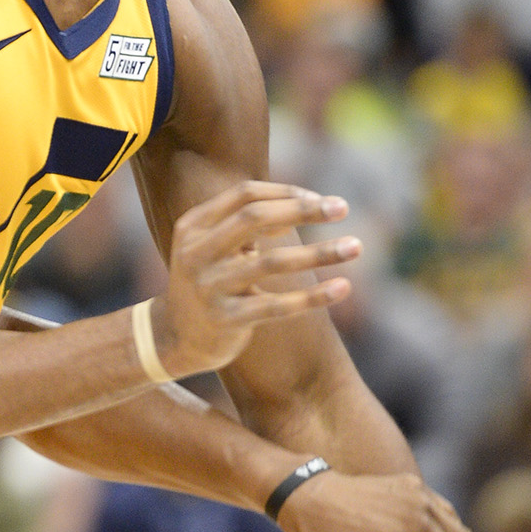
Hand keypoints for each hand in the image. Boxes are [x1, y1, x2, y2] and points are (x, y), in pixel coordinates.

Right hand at [154, 181, 356, 375]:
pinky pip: (276, 306)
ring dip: (319, 252)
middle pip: (255, 218)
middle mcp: (196, 253)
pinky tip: (343, 287)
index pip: (245, 195)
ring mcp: (208, 287)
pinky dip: (313, 296)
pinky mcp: (224, 320)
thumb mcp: (214, 246)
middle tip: (343, 208)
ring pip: (272, 261)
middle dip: (303, 210)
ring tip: (356, 246)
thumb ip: (248, 224)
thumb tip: (302, 206)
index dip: (286, 193)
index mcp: (193, 226)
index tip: (322, 200)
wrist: (174, 338)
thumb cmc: (209, 282)